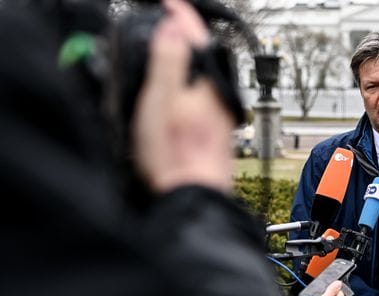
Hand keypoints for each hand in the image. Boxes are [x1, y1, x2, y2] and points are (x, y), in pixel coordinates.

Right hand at [133, 0, 234, 192]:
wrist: (193, 194)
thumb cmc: (174, 156)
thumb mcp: (161, 103)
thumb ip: (168, 63)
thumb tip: (174, 29)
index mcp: (205, 84)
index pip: (194, 35)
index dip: (179, 14)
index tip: (167, 2)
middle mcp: (216, 95)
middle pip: (202, 52)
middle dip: (184, 33)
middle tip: (167, 19)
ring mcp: (217, 111)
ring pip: (203, 72)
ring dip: (187, 54)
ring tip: (170, 44)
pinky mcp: (214, 127)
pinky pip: (203, 91)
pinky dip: (190, 79)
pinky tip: (179, 87)